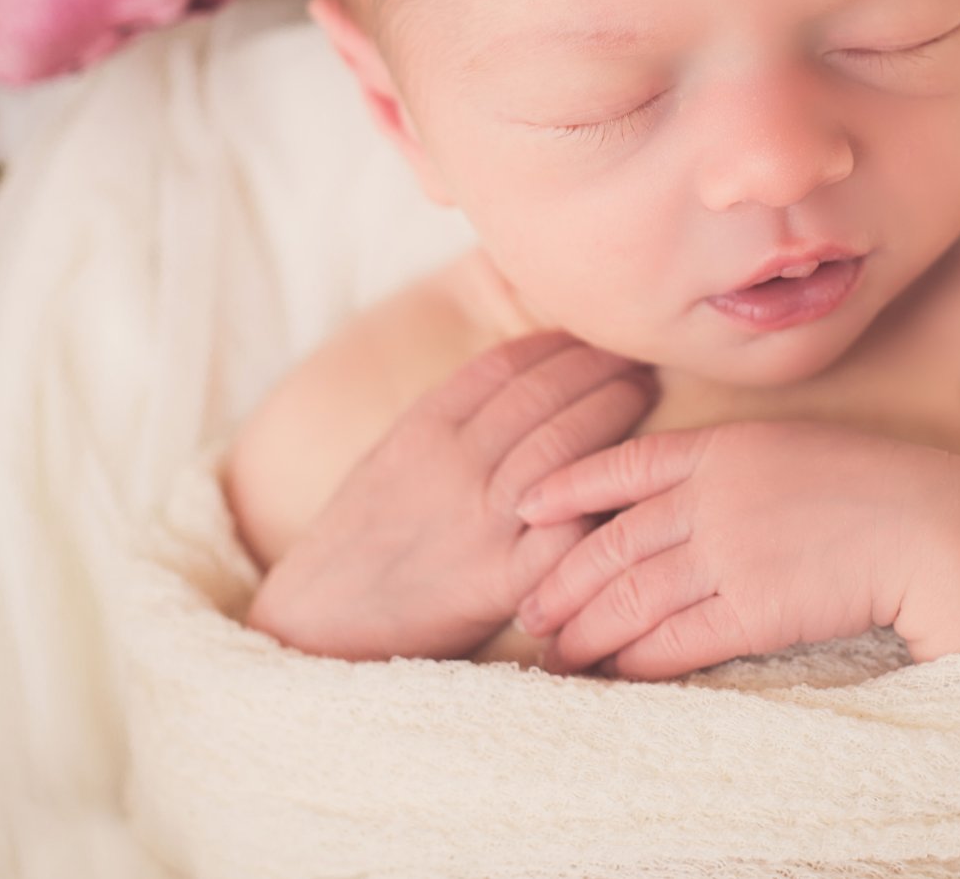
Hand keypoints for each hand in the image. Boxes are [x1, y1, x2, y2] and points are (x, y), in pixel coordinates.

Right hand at [246, 330, 659, 662]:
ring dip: (612, 411)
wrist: (316, 624)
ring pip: (562, 446)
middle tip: (637, 354)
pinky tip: (633, 478)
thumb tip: (504, 382)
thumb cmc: (353, 542)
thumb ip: (441, 420)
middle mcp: (453, 464)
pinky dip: (601, 498)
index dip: (556, 344)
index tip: (591, 335)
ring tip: (643, 392)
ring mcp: (478, 520)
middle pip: (543, 396)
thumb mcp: (385, 459)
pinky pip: (566, 529)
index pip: (505, 366)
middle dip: (598, 367)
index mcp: (421, 430)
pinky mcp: (498, 580)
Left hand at [510, 420, 959, 679]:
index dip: (565, 488)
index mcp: (720, 447)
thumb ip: (725, 464)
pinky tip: (618, 671)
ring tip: (559, 654)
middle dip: (561, 581)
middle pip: (612, 543)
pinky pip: (678, 639)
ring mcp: (730, 553)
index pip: (619, 465)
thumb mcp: (785, 448)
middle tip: (527, 611)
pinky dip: (640, 658)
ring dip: (588, 631)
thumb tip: (673, 491)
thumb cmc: (865, 483)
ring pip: (632, 596)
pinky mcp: (754, 610)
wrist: (928, 523)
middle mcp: (712, 498)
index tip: (524, 509)